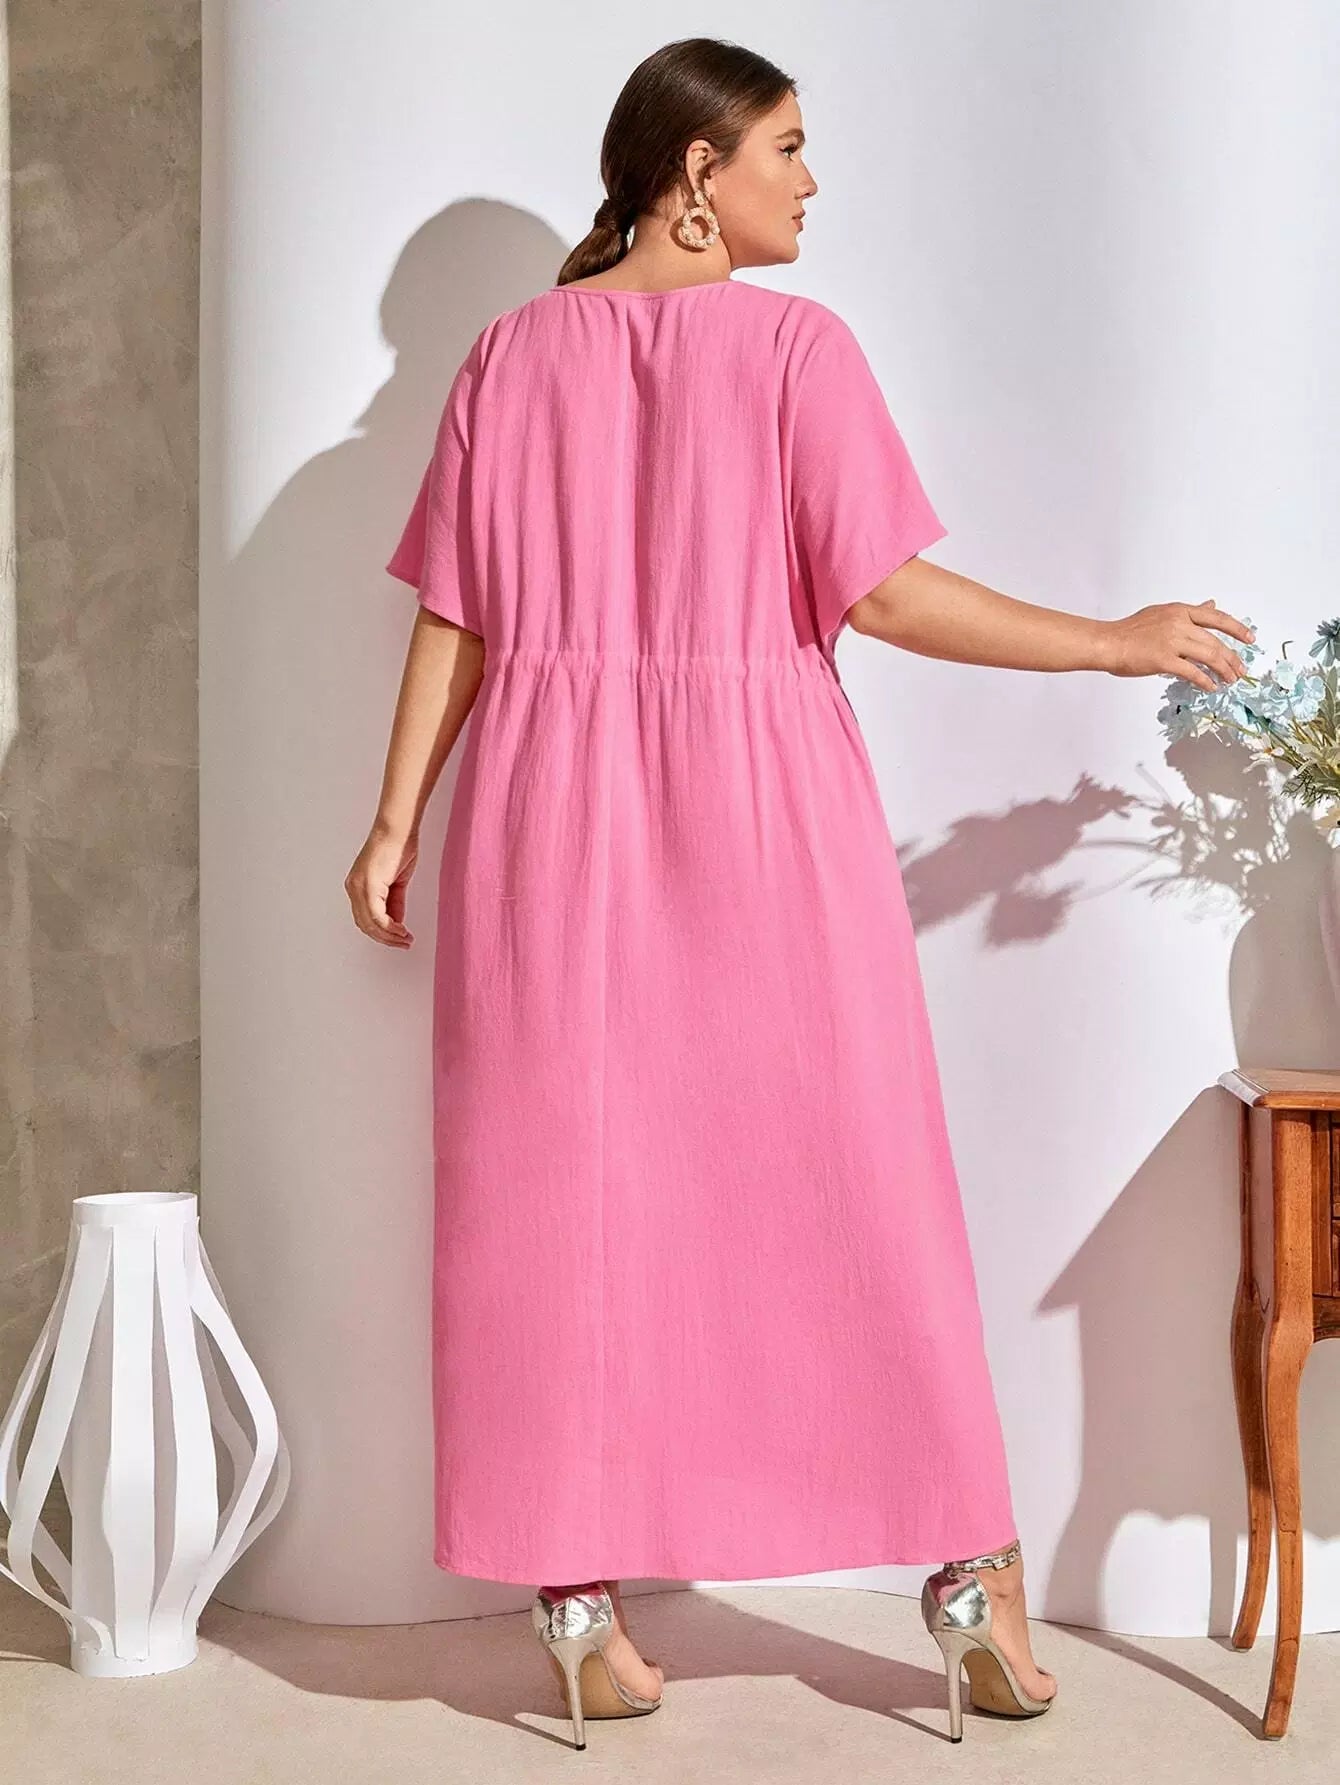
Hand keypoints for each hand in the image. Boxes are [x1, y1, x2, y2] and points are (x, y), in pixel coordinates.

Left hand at [346, 825, 417, 947]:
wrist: (398, 828)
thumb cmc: (399, 847)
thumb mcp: (396, 882)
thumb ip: (394, 902)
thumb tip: (396, 921)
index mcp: (357, 886)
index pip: (365, 918)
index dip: (381, 932)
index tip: (398, 938)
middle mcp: (353, 888)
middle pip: (366, 925)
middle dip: (385, 938)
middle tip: (403, 943)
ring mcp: (359, 887)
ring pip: (370, 923)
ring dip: (389, 936)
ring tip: (405, 939)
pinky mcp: (368, 885)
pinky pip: (377, 915)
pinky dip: (390, 927)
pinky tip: (401, 930)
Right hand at [1102, 598, 1254, 691]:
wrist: (1107, 643)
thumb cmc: (1129, 631)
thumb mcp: (1161, 613)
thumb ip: (1187, 612)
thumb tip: (1210, 604)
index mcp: (1179, 610)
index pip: (1216, 618)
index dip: (1236, 628)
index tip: (1250, 639)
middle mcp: (1178, 623)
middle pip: (1215, 642)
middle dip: (1231, 658)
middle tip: (1240, 670)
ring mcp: (1171, 641)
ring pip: (1208, 656)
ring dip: (1223, 670)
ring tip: (1230, 680)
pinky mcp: (1163, 660)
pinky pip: (1192, 672)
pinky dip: (1205, 681)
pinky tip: (1210, 687)